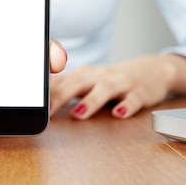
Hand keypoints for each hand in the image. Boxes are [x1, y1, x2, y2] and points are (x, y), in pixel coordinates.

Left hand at [49, 54, 185, 119]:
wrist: (152, 70)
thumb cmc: (111, 79)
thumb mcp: (87, 81)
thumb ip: (64, 88)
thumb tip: (38, 95)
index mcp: (85, 75)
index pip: (61, 80)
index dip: (46, 90)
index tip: (33, 100)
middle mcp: (100, 76)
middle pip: (79, 82)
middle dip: (62, 96)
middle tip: (48, 111)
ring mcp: (121, 83)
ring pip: (105, 89)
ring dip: (91, 101)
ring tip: (79, 114)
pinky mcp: (140, 92)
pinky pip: (134, 99)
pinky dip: (127, 106)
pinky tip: (119, 113)